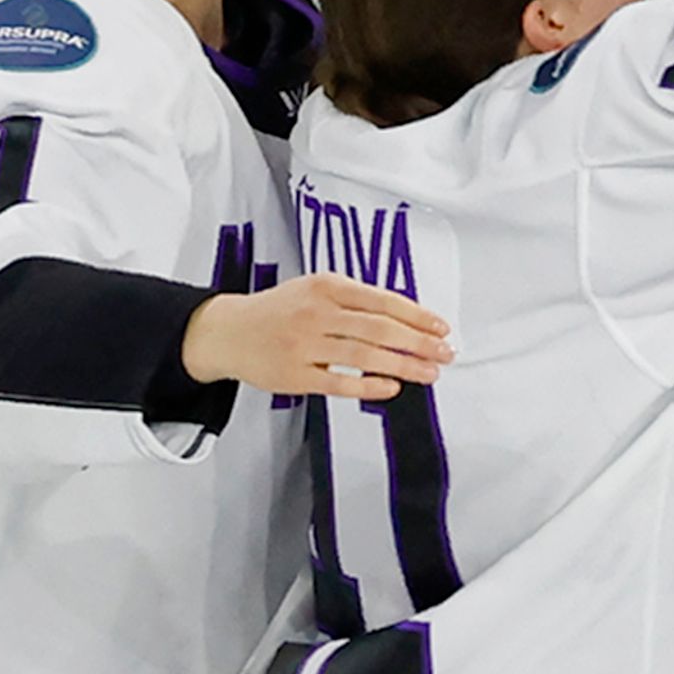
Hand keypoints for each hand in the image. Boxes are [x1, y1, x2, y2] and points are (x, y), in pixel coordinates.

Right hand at [180, 272, 453, 402]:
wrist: (228, 331)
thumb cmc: (280, 310)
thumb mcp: (316, 289)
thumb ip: (357, 300)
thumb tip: (408, 318)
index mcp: (327, 286)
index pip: (383, 300)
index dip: (418, 315)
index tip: (442, 328)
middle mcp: (317, 313)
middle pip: (380, 329)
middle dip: (419, 343)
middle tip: (446, 354)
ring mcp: (304, 345)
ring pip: (365, 356)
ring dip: (404, 366)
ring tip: (429, 373)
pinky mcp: (295, 375)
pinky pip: (340, 382)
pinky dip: (370, 386)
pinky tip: (392, 388)